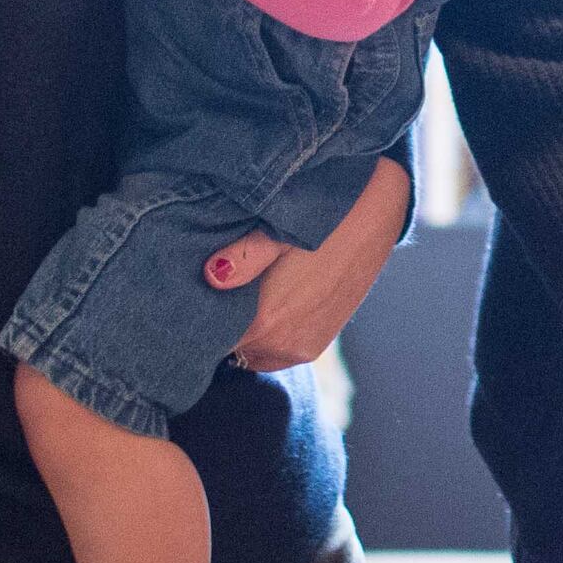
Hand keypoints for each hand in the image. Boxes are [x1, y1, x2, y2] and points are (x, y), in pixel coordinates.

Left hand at [218, 159, 412, 370]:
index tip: (189, 301)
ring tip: (241, 297)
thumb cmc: (322, 216)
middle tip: (213, 295)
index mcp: (266, 320)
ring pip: (251, 352)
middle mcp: (283, 344)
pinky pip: (276, 351)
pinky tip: (267, 302)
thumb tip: (211, 276)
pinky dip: (266, 335)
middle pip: (228, 349)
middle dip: (219, 327)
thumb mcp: (277, 229)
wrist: (374, 210)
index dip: (198, 320)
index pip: (210, 339)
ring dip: (244, 333)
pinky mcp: (317, 344)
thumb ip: (243, 258)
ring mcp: (302, 348)